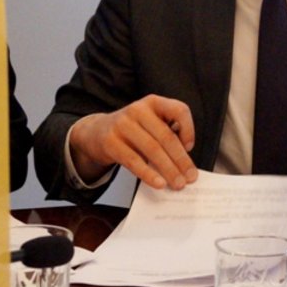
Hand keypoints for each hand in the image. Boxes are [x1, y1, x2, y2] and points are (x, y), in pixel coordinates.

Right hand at [68, 95, 197, 189]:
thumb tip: (185, 163)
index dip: (189, 129)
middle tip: (190, 177)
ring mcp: (123, 124)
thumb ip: (167, 134)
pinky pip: (134, 161)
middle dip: (181, 160)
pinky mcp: (111, 142)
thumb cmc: (132, 130)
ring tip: (177, 183)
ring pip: (152, 150)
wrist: (96, 132)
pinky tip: (159, 183)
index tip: (190, 147)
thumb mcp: (150, 123)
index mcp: (153, 102)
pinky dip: (149, 174)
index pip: (179, 110)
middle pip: (166, 136)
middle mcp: (138, 109)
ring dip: (168, 170)